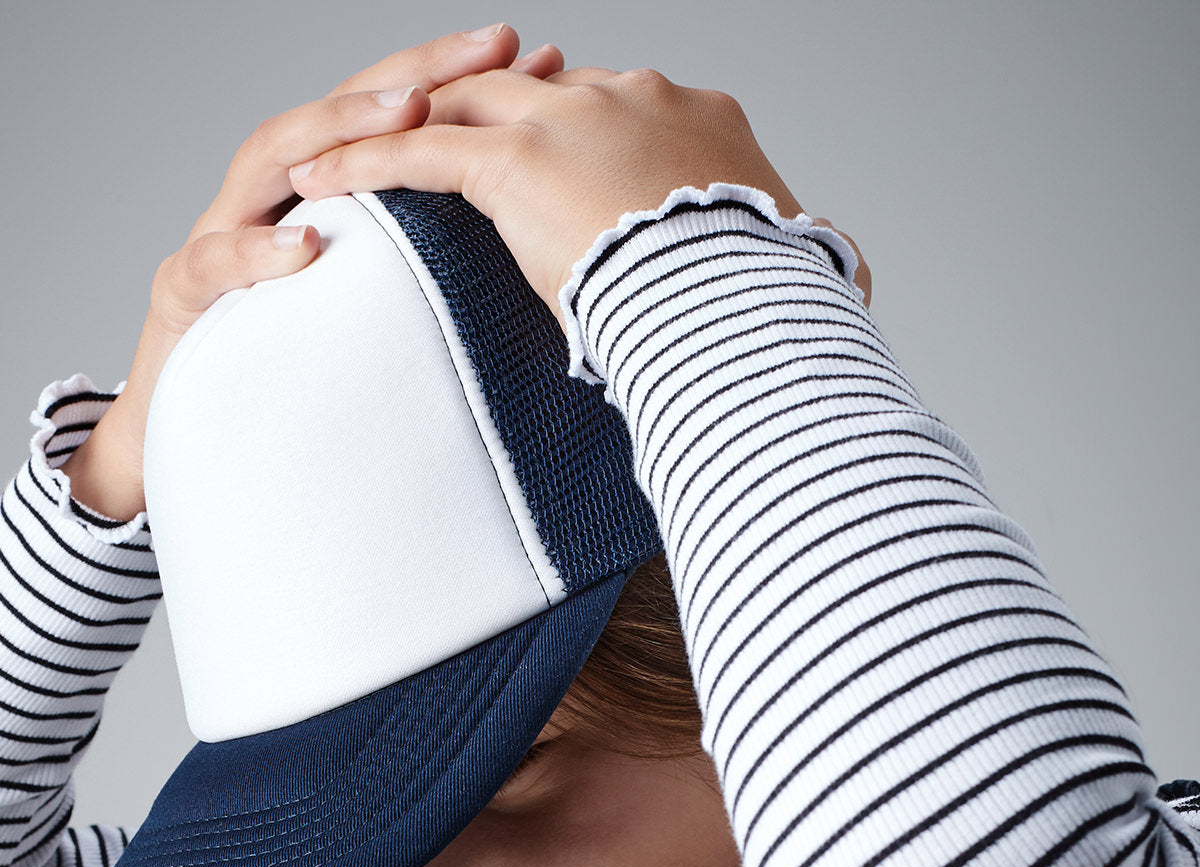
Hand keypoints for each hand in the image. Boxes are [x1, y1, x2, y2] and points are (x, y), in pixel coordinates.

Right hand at [62, 25, 563, 520]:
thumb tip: (524, 264)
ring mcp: (219, 236)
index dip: (453, 82)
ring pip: (269, 158)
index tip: (530, 56)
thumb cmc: (294, 371)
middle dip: (415, 76)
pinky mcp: (184, 295)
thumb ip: (424, 273)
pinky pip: (214, 263)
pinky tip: (306, 246)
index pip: (386, 122)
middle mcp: (269, 199)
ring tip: (411, 115)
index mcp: (320, 199)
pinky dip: (259, 252)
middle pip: (337, 115)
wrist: (193, 431)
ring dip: (339, 131)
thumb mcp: (375, 314)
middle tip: (491, 49)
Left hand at [287, 66, 868, 323]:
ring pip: (462, 104)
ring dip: (403, 126)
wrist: (745, 305)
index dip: (567, 126)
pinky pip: (419, 154)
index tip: (542, 153)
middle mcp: (627, 97)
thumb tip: (828, 268)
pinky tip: (323, 179)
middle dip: (478, 102)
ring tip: (351, 150)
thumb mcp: (788, 264)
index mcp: (694, 117)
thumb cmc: (775, 300)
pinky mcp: (514, 161)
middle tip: (432, 130)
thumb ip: (778, 255)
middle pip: (527, 85)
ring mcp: (568, 121)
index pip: (611, 106)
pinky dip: (366, 164)